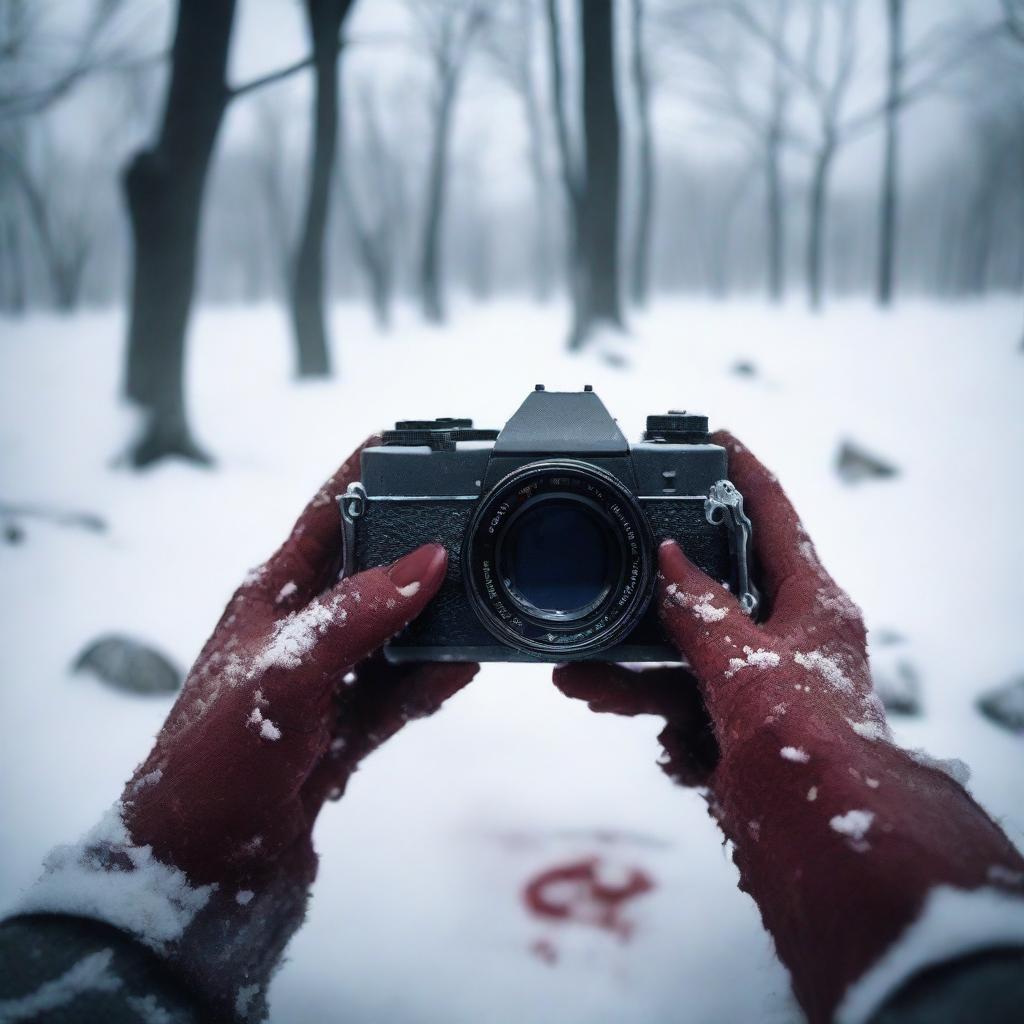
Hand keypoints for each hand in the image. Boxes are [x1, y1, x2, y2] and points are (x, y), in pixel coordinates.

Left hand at [27, 440, 476, 1020]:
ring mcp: (331, 676)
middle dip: (424, 544)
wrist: (204, 862)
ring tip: (488, 596)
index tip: (417, 438)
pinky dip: (436, 675)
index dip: (369, 470)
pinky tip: (467, 664)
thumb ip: (356, 615)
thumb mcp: (286, 674)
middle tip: (481, 522)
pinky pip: (405, 686)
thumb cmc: (218, 758)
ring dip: (440, 615)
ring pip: (400, 627)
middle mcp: (306, 626)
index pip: (329, 510)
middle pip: (377, 565)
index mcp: (274, 594)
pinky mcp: (349, 724)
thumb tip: (428, 560)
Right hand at [557, 428, 884, 779]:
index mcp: (809, 604)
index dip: (741, 472)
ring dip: (630, 670)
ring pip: (682, 659)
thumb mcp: (745, 663)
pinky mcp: (737, 732)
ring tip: (578, 675)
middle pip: (711, 592)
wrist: (827, 848)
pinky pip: (683, 709)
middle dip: (652, 594)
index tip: (707, 439)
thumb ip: (700, 609)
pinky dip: (656, 720)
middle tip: (607, 568)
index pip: (774, 515)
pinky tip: (645, 734)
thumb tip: (668, 558)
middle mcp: (786, 639)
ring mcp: (760, 687)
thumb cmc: (811, 746)